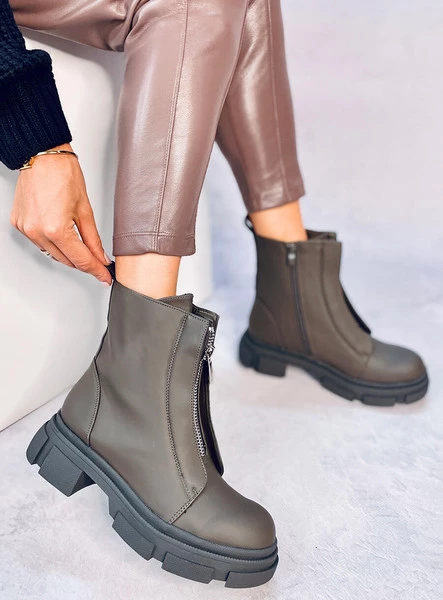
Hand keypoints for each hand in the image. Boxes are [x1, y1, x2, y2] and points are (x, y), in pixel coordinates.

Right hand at [10, 143, 111, 284]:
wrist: (43, 156)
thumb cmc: (63, 174)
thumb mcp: (85, 210)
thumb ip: (93, 239)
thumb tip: (100, 257)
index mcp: (56, 229)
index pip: (81, 260)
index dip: (96, 270)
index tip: (104, 276)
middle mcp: (38, 232)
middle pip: (67, 260)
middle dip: (84, 263)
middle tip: (98, 262)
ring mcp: (26, 229)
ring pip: (53, 254)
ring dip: (68, 254)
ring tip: (81, 246)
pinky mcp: (19, 224)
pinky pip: (40, 243)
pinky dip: (53, 243)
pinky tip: (62, 236)